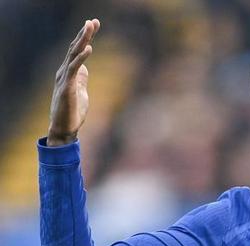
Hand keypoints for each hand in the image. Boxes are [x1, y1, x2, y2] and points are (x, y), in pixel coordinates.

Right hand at [47, 19, 100, 145]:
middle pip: (75, 48)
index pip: (77, 51)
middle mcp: (64, 72)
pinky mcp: (67, 88)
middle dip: (84, 34)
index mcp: (68, 72)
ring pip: (73, 55)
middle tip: (93, 20)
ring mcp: (64, 79)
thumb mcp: (80, 92)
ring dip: (82, 40)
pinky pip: (74, 70)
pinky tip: (89, 48)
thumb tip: (85, 68)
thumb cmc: (72, 113)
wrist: (64, 130)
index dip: (85, 37)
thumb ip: (81, 79)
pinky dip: (81, 58)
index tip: (93, 24)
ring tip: (90, 27)